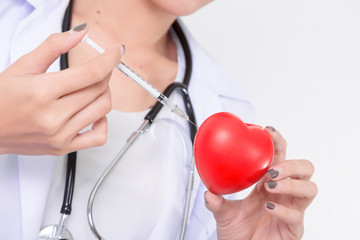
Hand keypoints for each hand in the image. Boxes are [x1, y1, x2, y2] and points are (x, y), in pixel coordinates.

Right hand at [0, 23, 122, 154]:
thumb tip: (79, 33)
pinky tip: (95, 114)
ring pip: (102, 109)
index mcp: (42, 91)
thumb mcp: (24, 65)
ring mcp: (59, 135)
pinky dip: (103, 123)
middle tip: (97, 69)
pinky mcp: (63, 148)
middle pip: (99, 89)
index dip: (109, 59)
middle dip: (104, 73)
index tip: (117, 51)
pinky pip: (98, 138)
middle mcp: (53, 116)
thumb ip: (54, 46)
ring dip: (104, 93)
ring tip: (92, 88)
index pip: (91, 73)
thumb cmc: (1, 98)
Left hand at [204, 127, 317, 239]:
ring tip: (270, 185)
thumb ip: (216, 202)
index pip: (280, 157)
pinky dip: (283, 209)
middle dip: (292, 164)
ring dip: (292, 183)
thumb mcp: (223, 213)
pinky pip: (297, 216)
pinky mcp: (294, 229)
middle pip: (304, 169)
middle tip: (273, 168)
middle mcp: (284, 194)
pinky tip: (268, 208)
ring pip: (310, 189)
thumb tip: (207, 193)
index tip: (268, 132)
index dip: (278, 143)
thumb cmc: (237, 233)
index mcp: (268, 183)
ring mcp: (292, 210)